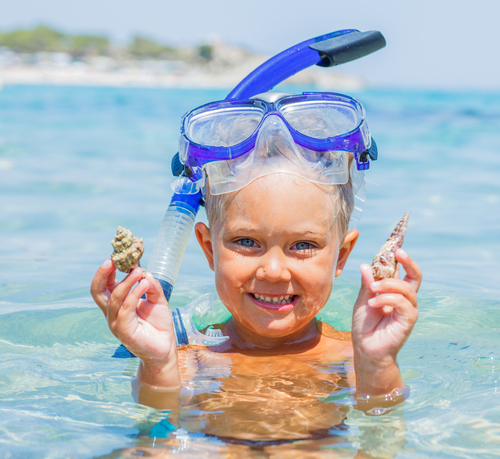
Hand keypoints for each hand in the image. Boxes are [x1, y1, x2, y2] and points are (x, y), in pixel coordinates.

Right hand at [90, 260, 179, 386]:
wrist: (165, 347)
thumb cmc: (158, 324)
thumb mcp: (157, 299)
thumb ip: (151, 286)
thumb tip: (146, 273)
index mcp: (117, 304)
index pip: (103, 285)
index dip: (105, 271)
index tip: (114, 257)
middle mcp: (112, 313)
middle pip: (97, 291)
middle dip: (102, 274)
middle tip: (113, 260)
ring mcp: (116, 323)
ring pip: (114, 298)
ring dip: (126, 282)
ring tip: (139, 270)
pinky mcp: (124, 331)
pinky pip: (126, 309)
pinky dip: (135, 294)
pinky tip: (145, 284)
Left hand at [351, 249, 420, 394]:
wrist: (365, 349)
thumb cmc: (364, 326)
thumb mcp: (362, 301)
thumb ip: (366, 285)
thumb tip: (365, 265)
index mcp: (393, 292)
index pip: (401, 271)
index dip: (401, 258)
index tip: (395, 246)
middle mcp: (404, 299)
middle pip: (415, 276)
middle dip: (409, 262)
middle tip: (398, 253)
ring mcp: (408, 309)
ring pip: (406, 289)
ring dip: (388, 285)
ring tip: (372, 289)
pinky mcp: (408, 320)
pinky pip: (403, 304)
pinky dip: (387, 299)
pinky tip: (373, 303)